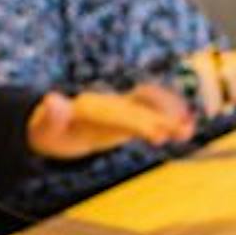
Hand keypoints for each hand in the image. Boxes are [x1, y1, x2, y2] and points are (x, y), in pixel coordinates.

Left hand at [26, 87, 196, 159]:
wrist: (55, 125)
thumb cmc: (49, 130)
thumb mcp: (45, 128)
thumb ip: (51, 115)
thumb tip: (51, 99)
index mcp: (92, 107)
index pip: (119, 114)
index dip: (139, 122)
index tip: (157, 135)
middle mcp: (111, 103)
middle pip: (140, 107)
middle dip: (162, 118)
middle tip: (183, 131)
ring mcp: (122, 108)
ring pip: (151, 106)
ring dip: (171, 115)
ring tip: (190, 130)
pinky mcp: (130, 116)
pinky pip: (153, 114)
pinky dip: (170, 118)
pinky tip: (187, 129)